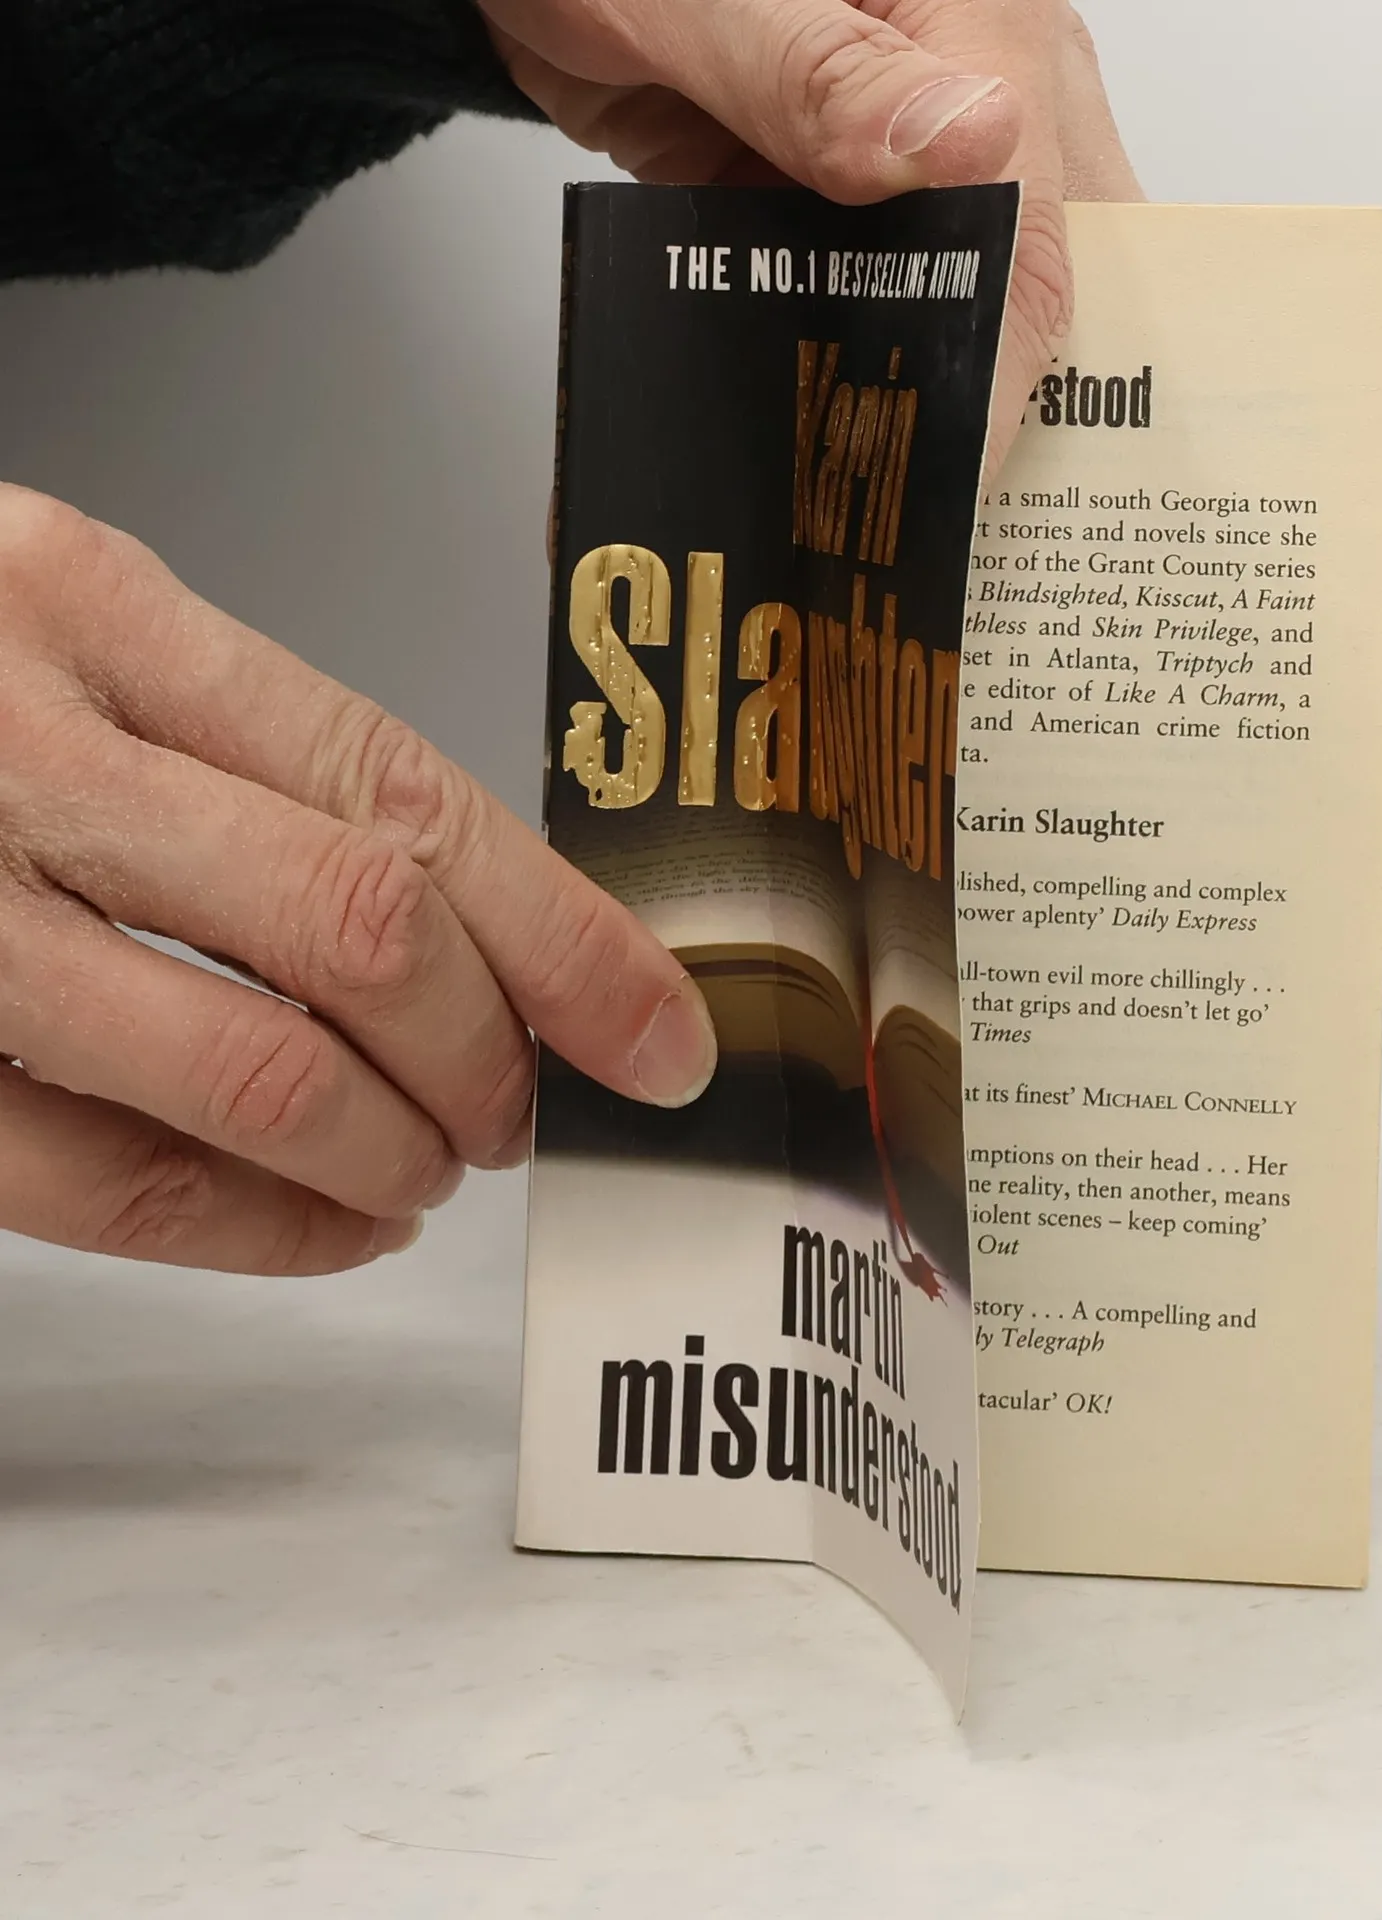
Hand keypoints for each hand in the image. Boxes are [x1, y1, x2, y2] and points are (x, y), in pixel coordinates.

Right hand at [0, 488, 715, 1273]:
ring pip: (247, 1069)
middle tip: (524, 1110)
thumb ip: (261, 772)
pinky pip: (102, 1182)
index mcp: (89, 609)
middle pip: (356, 930)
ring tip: (433, 1166)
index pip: (400, 791)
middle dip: (491, 1055)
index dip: (567, 936)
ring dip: (391, 1152)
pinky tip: (332, 1221)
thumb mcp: (77, 650)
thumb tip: (503, 944)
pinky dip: (263, 1230)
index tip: (662, 1032)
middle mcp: (5, 745)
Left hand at [483, 0, 1142, 471]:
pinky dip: (851, 365)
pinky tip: (825, 434)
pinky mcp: (849, 189)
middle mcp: (980, 84)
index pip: (1034, 217)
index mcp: (984, 16)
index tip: (955, 464)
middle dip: (997, 393)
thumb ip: (817, 68)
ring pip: (969, 299)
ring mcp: (913, 148)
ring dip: (923, 393)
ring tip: (882, 506)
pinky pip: (878, 293)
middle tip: (935, 508)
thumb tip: (967, 142)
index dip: (1005, 353)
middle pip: (1037, 271)